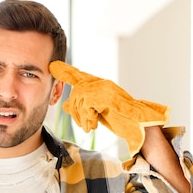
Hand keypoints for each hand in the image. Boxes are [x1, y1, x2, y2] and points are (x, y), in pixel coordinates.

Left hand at [49, 60, 169, 155]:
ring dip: (82, 117)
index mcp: (100, 86)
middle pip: (76, 93)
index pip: (79, 76)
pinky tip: (94, 124)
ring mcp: (104, 88)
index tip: (53, 65)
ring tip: (90, 126)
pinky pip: (86, 105)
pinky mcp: (106, 96)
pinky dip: (87, 118)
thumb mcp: (97, 112)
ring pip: (79, 99)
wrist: (139, 126)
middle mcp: (102, 84)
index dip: (66, 72)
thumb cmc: (121, 120)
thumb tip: (66, 105)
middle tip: (84, 125)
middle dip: (76, 112)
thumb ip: (83, 106)